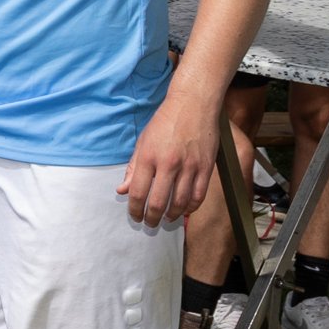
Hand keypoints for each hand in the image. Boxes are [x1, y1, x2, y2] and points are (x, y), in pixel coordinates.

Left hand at [119, 92, 214, 223]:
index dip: (135, 210)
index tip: (135, 216)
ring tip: (166, 219)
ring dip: (172, 216)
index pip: (138, 193)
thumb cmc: (165, 122)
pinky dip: (191, 207)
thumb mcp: (142, 142)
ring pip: (181, 203)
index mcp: (149, 157)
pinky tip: (185, 210)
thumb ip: (133, 169)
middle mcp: (169, 164)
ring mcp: (190, 166)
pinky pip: (199, 195)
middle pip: (159, 203)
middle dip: (152, 218)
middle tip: (149, 223)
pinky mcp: (206, 166)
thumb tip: (122, 190)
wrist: (193, 104)